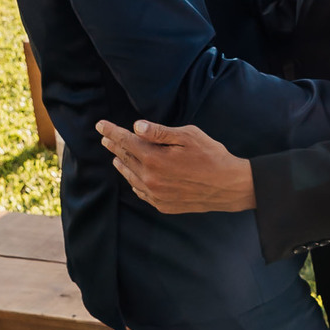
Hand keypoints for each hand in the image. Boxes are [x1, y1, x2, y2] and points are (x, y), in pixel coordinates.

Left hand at [96, 120, 255, 212]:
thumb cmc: (212, 156)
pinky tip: (133, 176)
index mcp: (155, 158)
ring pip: (130, 176)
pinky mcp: (162, 204)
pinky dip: (133, 181)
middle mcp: (150, 178)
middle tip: (105, 138)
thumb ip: (160, 132)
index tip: (100, 125)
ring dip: (121, 164)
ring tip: (115, 156)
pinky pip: (140, 191)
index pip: (126, 142)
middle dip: (114, 146)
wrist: (228, 186)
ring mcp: (155, 194)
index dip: (112, 132)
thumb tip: (136, 127)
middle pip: (125, 158)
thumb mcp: (189, 136)